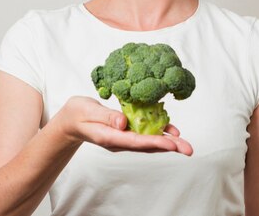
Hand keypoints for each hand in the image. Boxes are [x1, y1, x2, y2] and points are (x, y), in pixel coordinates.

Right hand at [50, 96, 192, 155]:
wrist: (71, 121)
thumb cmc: (77, 114)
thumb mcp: (88, 110)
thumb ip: (106, 116)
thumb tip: (123, 123)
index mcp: (109, 137)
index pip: (135, 141)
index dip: (155, 142)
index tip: (172, 144)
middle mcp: (118, 141)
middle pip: (147, 146)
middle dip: (169, 147)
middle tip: (188, 149)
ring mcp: (123, 139)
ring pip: (148, 142)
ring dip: (168, 142)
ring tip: (185, 143)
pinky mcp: (125, 133)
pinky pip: (145, 135)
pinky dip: (158, 132)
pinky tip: (171, 130)